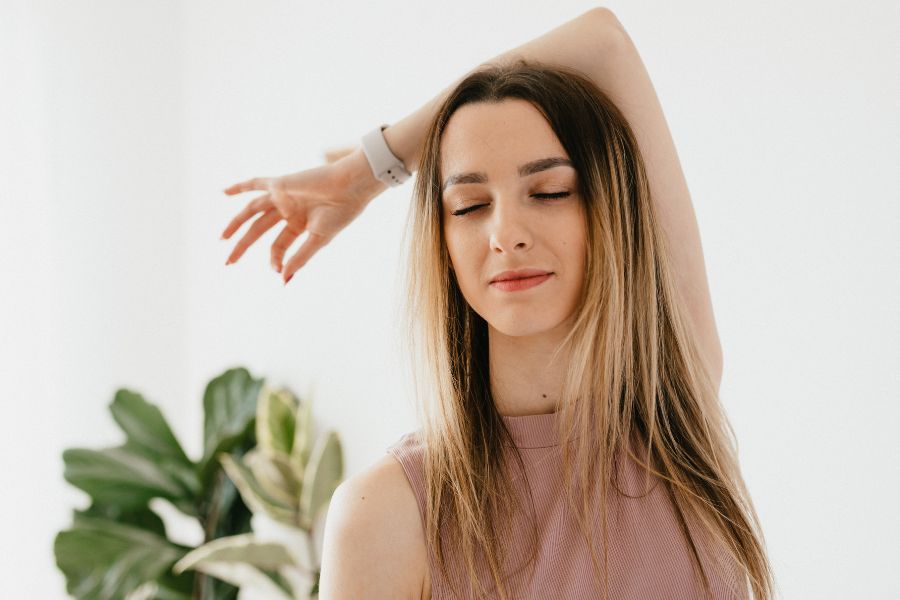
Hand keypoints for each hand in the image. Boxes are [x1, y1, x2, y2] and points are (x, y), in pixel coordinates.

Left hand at [221, 147, 385, 282]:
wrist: (350, 187)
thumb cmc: (340, 214)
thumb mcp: (319, 239)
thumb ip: (301, 257)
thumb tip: (284, 279)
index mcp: (300, 226)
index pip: (278, 245)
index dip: (274, 259)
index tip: (276, 272)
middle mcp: (289, 211)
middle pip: (259, 230)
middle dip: (243, 246)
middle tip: (228, 263)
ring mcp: (283, 197)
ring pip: (253, 211)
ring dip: (236, 223)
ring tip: (222, 238)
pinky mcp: (281, 183)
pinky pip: (256, 183)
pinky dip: (240, 187)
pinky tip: (224, 192)